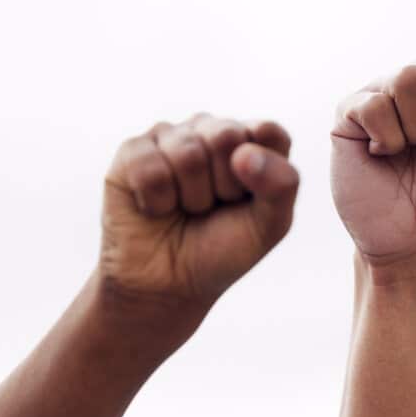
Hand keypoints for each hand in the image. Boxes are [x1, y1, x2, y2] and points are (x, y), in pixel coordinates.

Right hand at [99, 113, 298, 336]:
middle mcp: (212, 132)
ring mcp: (172, 137)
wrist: (170, 285)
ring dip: (191, 197)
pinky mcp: (133, 151)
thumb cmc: (223, 250)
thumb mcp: (270, 225)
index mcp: (252, 143)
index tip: (247, 199)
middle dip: (224, 185)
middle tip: (213, 207)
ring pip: (188, 152)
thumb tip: (244, 152)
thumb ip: (281, 184)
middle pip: (227, 134)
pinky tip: (157, 208)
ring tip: (186, 209)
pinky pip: (150, 166)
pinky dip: (157, 201)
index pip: (268, 131)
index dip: (260, 170)